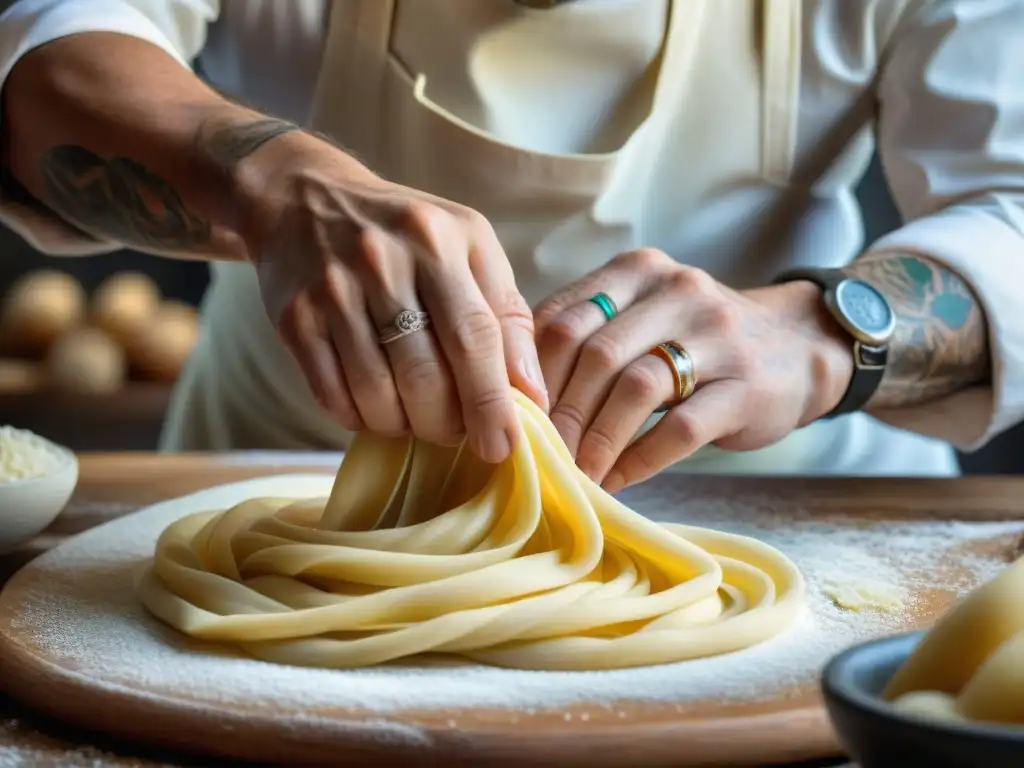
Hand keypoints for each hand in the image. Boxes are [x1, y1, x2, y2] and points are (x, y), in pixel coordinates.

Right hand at [236, 134, 547, 462]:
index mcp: (438, 242)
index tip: (501, 445)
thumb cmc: (408, 236)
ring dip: (403, 426)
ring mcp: (332, 291)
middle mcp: (382, 262)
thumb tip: (533, 394)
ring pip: (376, 394)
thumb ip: (506, 314)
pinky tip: (375, 409)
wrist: (305, 200)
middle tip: (455, 432)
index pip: (474, 337)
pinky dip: (360, 418)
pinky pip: (331, 396)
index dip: (490, 401)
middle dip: (446, 423)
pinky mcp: (294, 319)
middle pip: (424, 376)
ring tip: (417, 420)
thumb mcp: (469, 248)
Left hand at [533, 249, 853, 491]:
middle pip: (594, 353)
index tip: (511, 415)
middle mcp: (677, 292)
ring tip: (574, 473)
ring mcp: (717, 336)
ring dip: (595, 441)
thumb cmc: (698, 338)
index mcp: (638, 271)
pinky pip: (680, 429)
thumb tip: (512, 390)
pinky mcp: (746, 387)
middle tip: (537, 453)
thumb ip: (588, 334)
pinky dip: (638, 460)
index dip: (529, 372)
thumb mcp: (644, 314)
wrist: (799, 345)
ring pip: (635, 389)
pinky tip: (616, 481)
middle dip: (558, 412)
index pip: (563, 316)